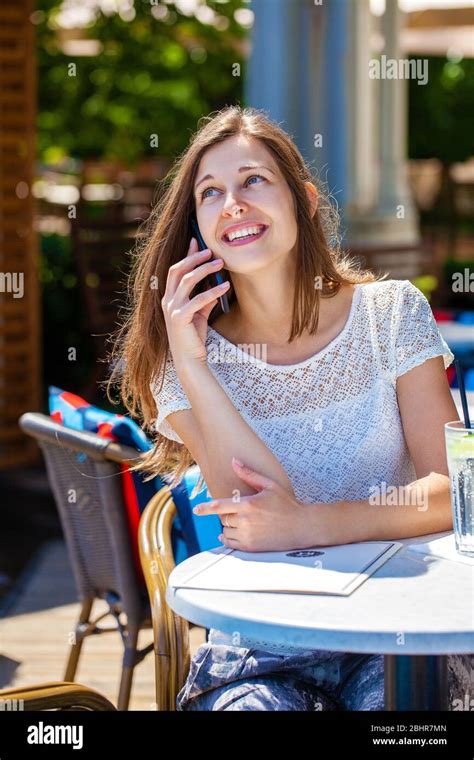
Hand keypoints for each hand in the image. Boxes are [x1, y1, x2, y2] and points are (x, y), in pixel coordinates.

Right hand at [161, 237, 230, 364]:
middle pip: (178, 270)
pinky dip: (213, 291)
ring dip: (205, 269)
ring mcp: (172, 309)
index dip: (186, 255)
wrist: (189, 360)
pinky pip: (199, 299)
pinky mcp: (180, 318)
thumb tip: (217, 287)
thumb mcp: (200, 315)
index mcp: (169, 298)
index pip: (175, 270)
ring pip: (187, 280)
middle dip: (195, 258)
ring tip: (221, 264)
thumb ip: (205, 301)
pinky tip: (225, 287)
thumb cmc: (194, 338)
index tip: (197, 242)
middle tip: (211, 251)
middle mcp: (168, 301)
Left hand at [192, 458, 307, 551]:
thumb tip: (234, 461)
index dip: (205, 508)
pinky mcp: (252, 547)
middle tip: (241, 512)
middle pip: (223, 519)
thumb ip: (249, 474)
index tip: (196, 509)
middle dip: (228, 515)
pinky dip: (230, 539)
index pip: (219, 506)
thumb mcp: (269, 485)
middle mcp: (245, 521)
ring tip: (243, 522)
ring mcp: (248, 536)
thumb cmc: (287, 504)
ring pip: (226, 532)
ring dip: (229, 527)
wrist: (302, 526)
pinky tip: (236, 533)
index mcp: (248, 504)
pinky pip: (232, 544)